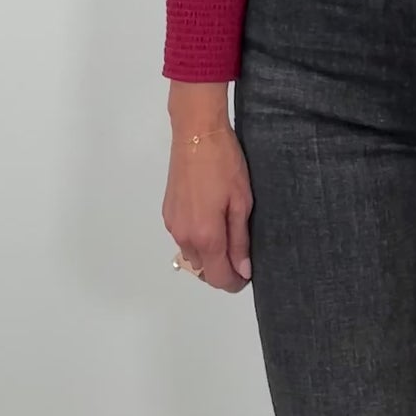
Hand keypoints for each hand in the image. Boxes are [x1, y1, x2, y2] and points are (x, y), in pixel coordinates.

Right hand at [162, 121, 253, 293]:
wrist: (196, 133)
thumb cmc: (224, 163)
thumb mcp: (242, 201)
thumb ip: (240, 240)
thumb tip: (242, 269)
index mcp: (206, 236)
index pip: (218, 278)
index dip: (235, 282)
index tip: (247, 274)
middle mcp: (184, 236)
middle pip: (203, 270)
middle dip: (223, 267)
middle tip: (241, 248)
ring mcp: (173, 225)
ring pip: (192, 255)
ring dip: (209, 253)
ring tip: (227, 228)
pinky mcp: (168, 213)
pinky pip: (184, 238)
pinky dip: (198, 237)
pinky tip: (211, 217)